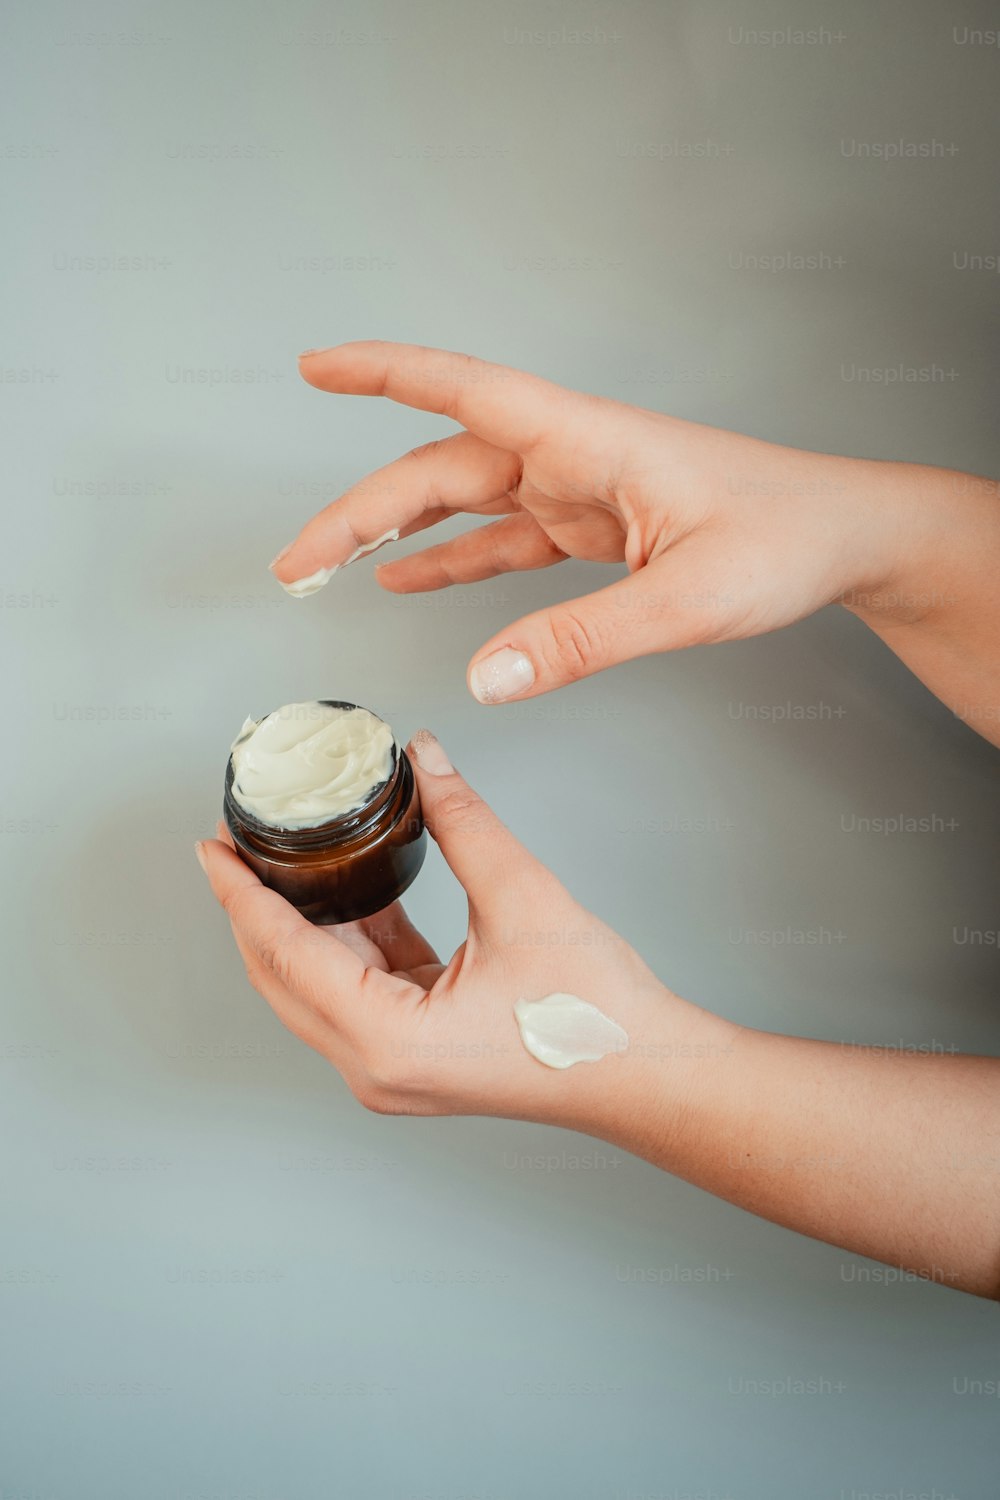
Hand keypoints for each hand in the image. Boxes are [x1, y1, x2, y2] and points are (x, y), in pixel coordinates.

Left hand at [196, 731, 707, 1123]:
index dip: (242, 892)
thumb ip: (463, 822)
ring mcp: (392, 1067)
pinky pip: (360, 990)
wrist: (646, 1073)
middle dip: (255, 906)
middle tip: (236, 843)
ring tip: (284, 859)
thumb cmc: (594, 1015)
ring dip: (301, 922)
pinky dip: (351, 940)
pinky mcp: (415, 1055)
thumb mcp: (522, 899)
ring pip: (319, 984)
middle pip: (285, 975)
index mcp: (387, 1040)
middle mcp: (375, 1066)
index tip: (212, 845)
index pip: (285, 951)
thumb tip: (425, 761)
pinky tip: (353, 889)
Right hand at [270, 341, 913, 702]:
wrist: (845, 539)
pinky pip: (502, 539)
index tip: (315, 364)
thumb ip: (585, 640)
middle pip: (441, 467)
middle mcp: (572, 456)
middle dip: (359, 508)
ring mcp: (579, 491)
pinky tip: (409, 581)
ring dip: (393, 533)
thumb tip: (486, 680)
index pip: (463, 391)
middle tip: (293, 560)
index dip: (383, 374)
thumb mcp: (689, 600)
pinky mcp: (592, 528)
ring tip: (326, 569)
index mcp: (588, 442)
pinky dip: (450, 558)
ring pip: (463, 501)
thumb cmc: (787, 540)